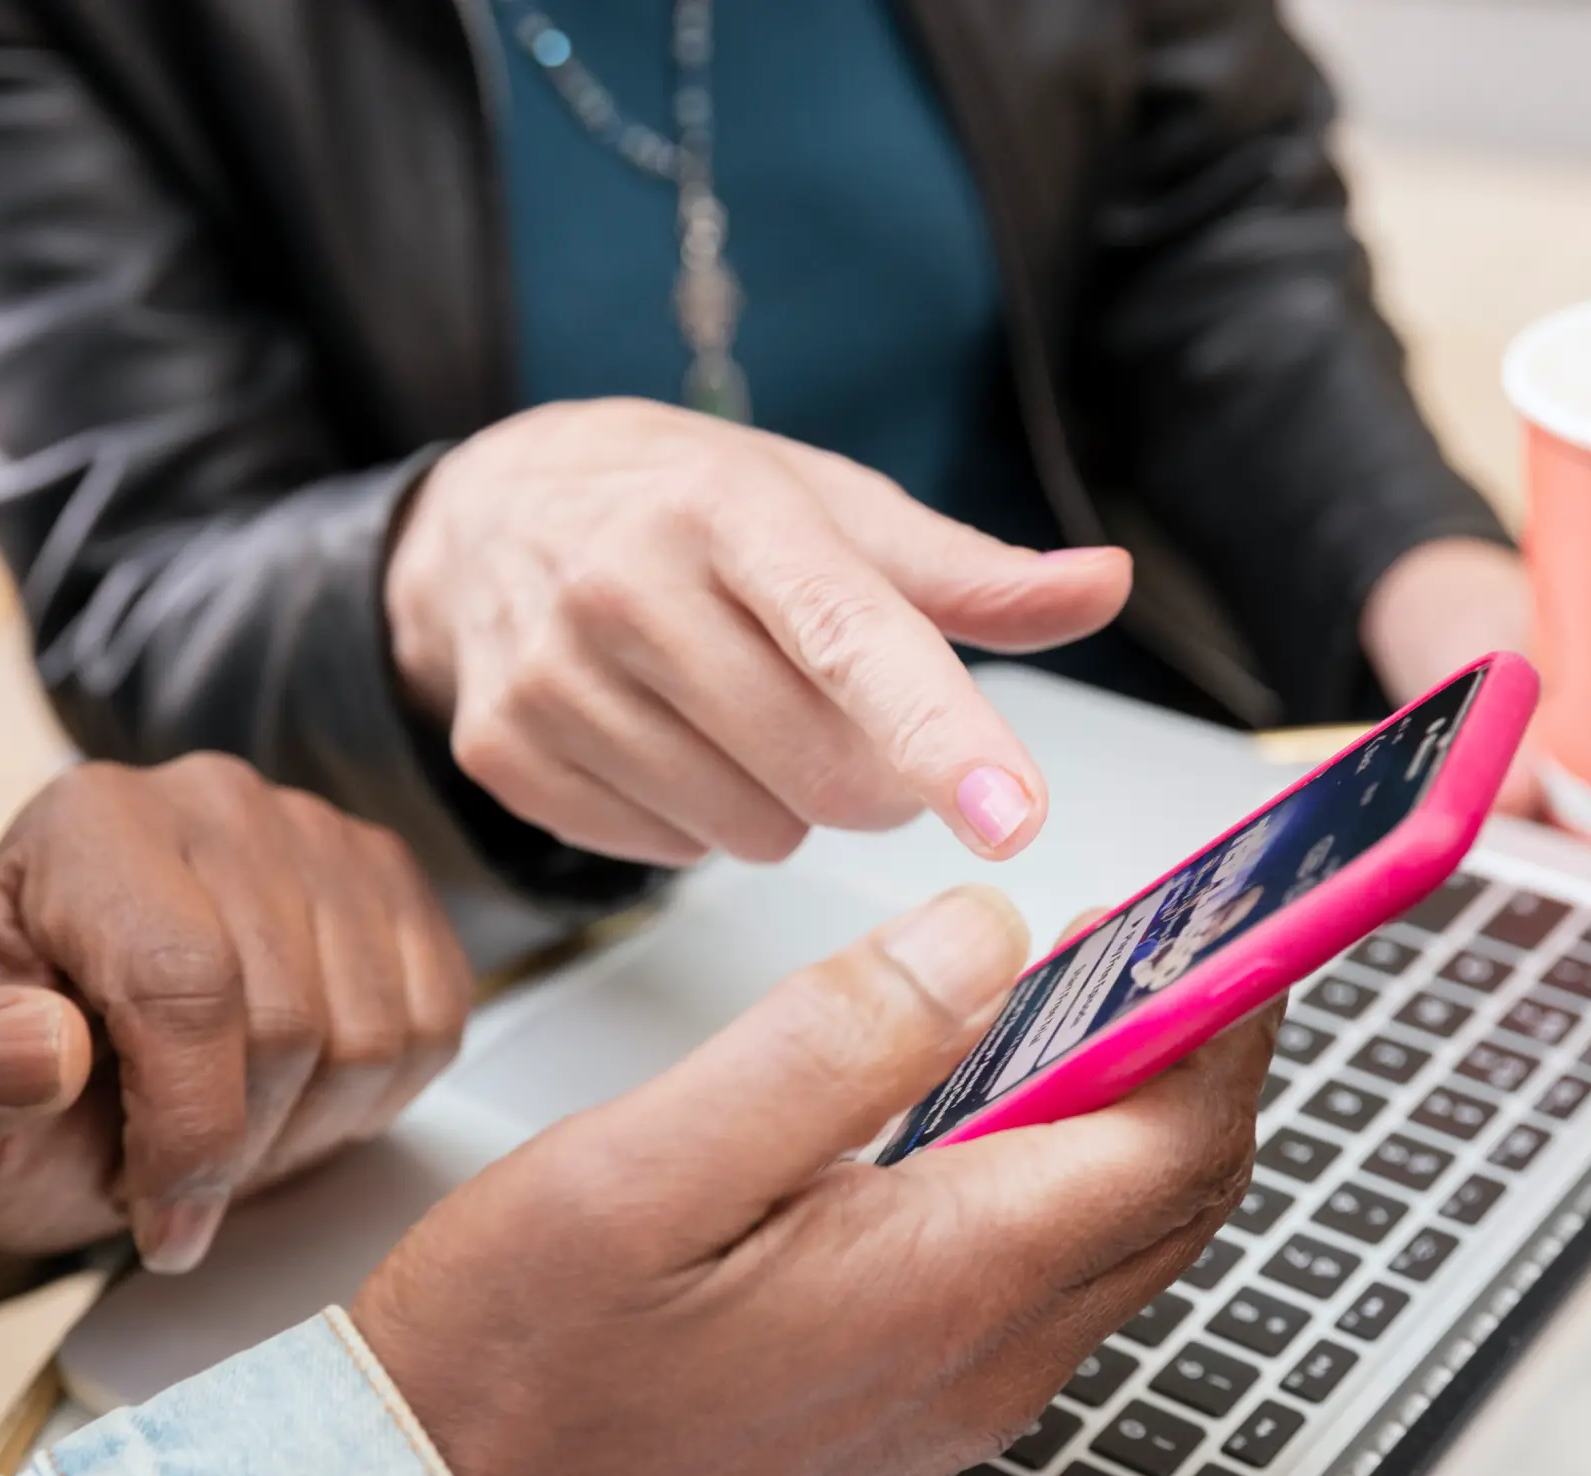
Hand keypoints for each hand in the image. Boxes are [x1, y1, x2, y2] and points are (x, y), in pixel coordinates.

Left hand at [0, 757, 472, 1276]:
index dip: (188, 1131)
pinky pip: (435, 1024)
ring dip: (304, 1132)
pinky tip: (289, 1108)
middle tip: (170, 1185)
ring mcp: (317, 834)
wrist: (63, 1091)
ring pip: (375, 1030)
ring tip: (220, 1141)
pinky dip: (371, 1101)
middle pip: (290, 1017)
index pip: (184, 985)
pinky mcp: (391, 886)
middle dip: (236, 1146)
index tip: (157, 1216)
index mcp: (85, 826)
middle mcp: (212, 803)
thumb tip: (39, 1051)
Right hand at [353, 887, 1269, 1475]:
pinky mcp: (899, 1415)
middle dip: (1197, 1046)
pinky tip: (971, 1108)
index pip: (1176, 1130)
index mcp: (945, 1283)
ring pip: (1110, 1236)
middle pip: (1174, 1188)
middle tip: (1161, 930)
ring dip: (1125, 1107)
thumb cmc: (511, 1378)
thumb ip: (830, 1045)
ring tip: (1073, 990)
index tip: (1231, 906)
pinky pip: (1034, 1280)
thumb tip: (976, 938)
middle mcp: (981, 1359)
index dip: (1225, 1002)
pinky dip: (1051, 1174)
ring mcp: (947, 1400)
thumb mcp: (642, 1172)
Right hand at [385, 399, 1130, 867]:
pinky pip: (670, 854)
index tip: (1011, 815)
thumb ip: (968, 573)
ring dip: (780, 800)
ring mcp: (551, 678)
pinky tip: (662, 737)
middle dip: (874, 776)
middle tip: (842, 715)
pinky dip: (692, 819)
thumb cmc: (685, 508)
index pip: (851, 638)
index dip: (942, 734)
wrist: (486, 515)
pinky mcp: (505, 754)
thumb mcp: (825, 506)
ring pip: (753, 832)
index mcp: (726, 508)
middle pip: (825, 773)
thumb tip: (1104, 584)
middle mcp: (624, 588)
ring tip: (732, 712)